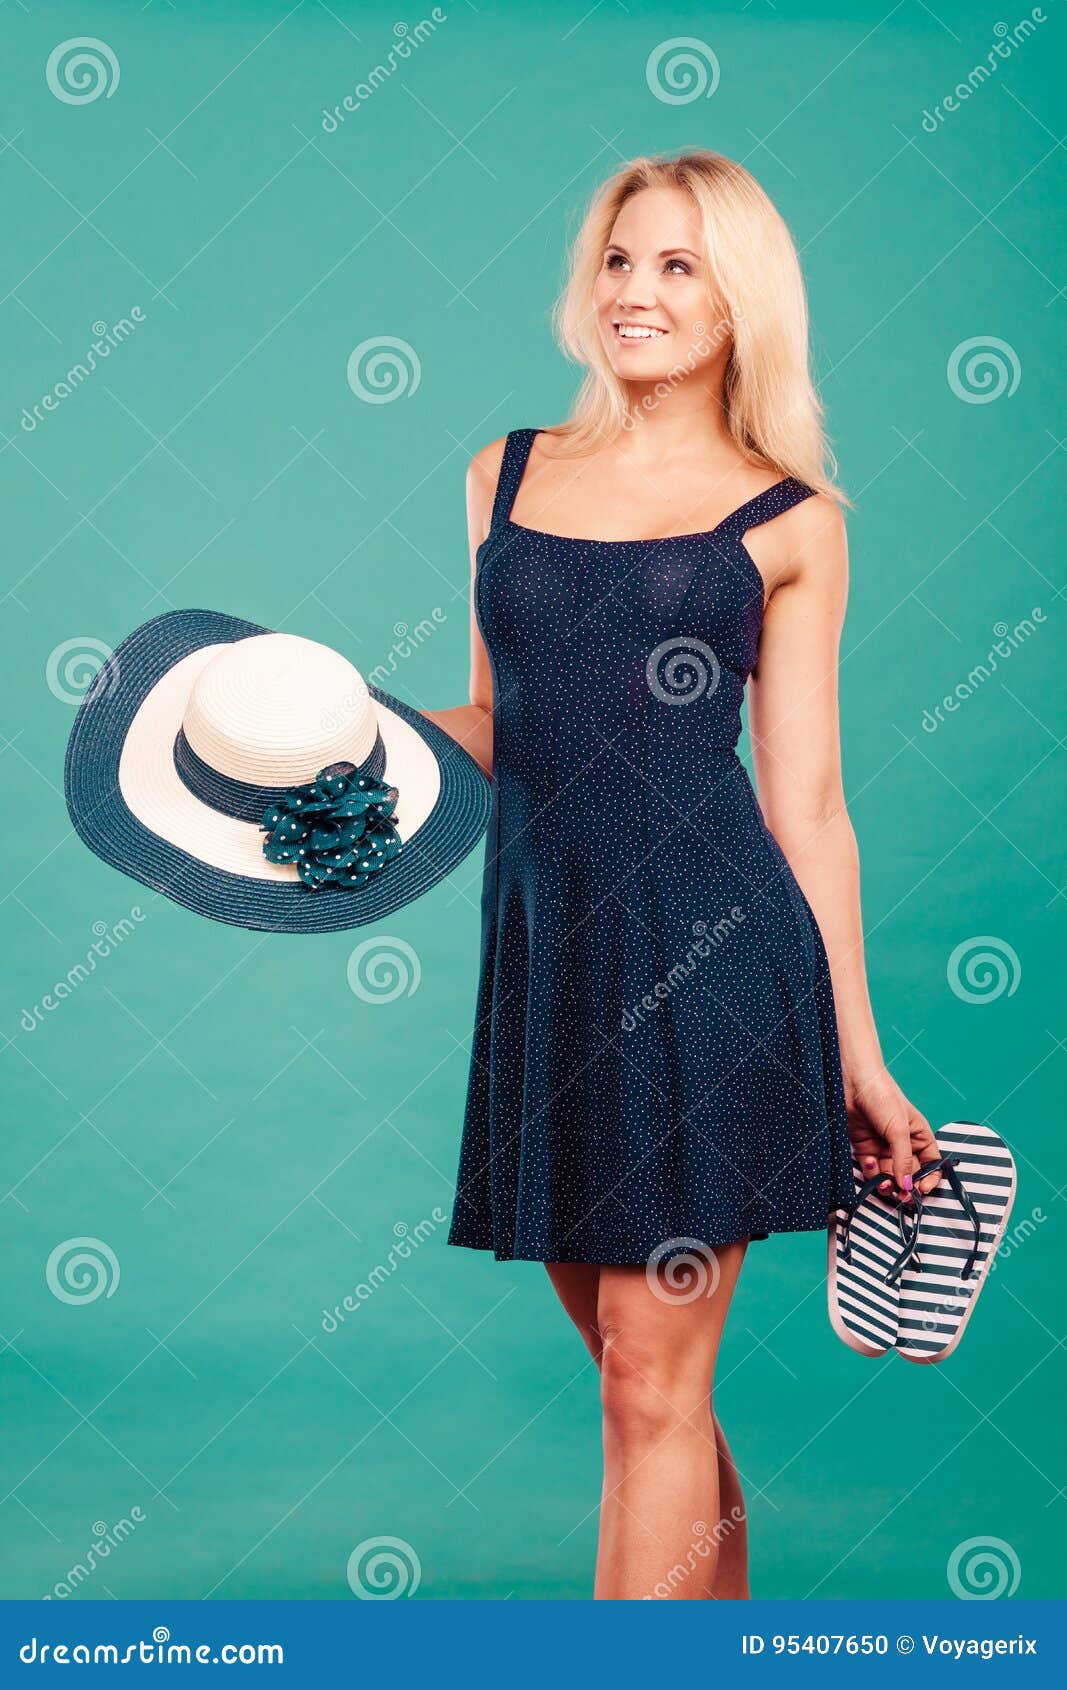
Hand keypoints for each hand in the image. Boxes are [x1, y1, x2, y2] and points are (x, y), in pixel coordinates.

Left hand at [843, 1063, 940, 1202]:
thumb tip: (908, 1186)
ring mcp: (883, 1146)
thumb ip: (903, 1160)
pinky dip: (870, 1171)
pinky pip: (870, 1168)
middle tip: (901, 1198)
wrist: (853, 1082)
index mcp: (919, 1136)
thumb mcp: (898, 1130)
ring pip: (889, 1175)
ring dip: (887, 1183)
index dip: (929, 1179)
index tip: (921, 1190)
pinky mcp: (864, 1146)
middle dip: (905, 1187)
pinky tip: (869, 1162)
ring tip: (883, 1184)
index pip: (931, 1164)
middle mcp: (903, 1143)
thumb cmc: (882, 1096)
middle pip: (908, 1174)